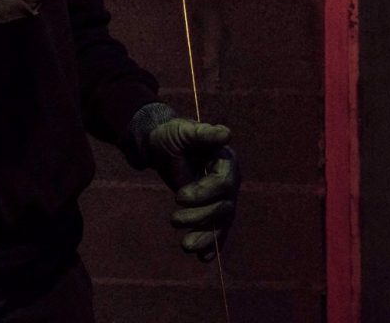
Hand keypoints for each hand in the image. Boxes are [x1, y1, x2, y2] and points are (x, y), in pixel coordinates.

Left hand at [148, 118, 238, 259]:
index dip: (204, 192)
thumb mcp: (184, 131)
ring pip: (221, 222)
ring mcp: (222, 197)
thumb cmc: (172, 135)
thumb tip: (227, 134)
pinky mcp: (211, 210)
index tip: (179, 197)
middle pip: (223, 206)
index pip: (223, 183)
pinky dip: (211, 244)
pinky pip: (217, 230)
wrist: (160, 147)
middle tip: (174, 219)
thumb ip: (204, 134)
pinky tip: (202, 258)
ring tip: (185, 246)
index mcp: (226, 159)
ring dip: (205, 235)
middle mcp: (229, 180)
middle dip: (200, 216)